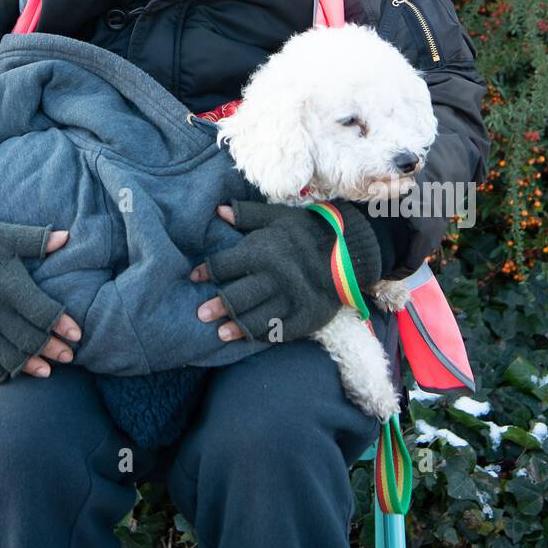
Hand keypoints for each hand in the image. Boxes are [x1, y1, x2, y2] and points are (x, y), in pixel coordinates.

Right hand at [0, 222, 82, 381]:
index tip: (77, 335)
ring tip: (46, 370)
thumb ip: (36, 239)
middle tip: (68, 356)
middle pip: (29, 339)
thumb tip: (67, 237)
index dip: (63, 326)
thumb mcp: (5, 235)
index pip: (43, 313)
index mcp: (7, 285)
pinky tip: (13, 372)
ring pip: (7, 356)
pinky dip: (0, 371)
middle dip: (52, 350)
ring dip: (29, 366)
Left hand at [190, 200, 346, 344]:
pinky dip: (262, 335)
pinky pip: (278, 332)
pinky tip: (250, 336)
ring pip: (254, 319)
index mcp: (263, 251)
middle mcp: (274, 277)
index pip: (224, 264)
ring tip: (220, 333)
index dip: (207, 271)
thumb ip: (246, 215)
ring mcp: (290, 300)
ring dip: (235, 327)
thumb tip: (218, 210)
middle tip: (201, 314)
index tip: (196, 277)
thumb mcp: (276, 216)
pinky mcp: (306, 317)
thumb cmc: (307, 231)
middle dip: (217, 306)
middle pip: (236, 297)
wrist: (351, 250)